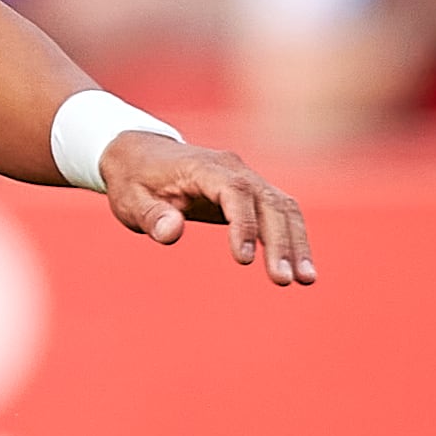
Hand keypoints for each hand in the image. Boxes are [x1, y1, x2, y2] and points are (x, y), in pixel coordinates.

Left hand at [99, 131, 316, 285]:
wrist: (141, 155)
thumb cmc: (134, 180)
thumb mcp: (130, 200)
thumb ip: (151, 216)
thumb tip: (171, 233)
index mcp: (203, 168)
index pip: (235, 192)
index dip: (244, 224)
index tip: (244, 259)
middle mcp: (234, 169)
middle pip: (269, 201)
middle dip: (280, 241)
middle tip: (283, 280)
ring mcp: (247, 179)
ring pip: (283, 208)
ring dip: (296, 242)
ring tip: (305, 280)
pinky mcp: (252, 193)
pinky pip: (281, 213)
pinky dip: (293, 238)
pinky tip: (301, 269)